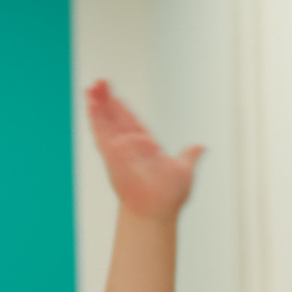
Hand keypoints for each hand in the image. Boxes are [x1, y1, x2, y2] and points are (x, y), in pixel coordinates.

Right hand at [87, 80, 200, 218]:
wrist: (157, 209)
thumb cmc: (169, 195)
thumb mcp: (184, 169)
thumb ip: (188, 156)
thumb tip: (200, 147)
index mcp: (146, 146)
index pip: (131, 122)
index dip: (122, 109)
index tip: (115, 96)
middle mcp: (130, 146)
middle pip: (115, 117)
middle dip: (107, 99)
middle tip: (99, 82)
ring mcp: (119, 148)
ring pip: (106, 121)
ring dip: (99, 103)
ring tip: (91, 86)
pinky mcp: (111, 152)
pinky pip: (102, 132)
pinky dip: (96, 117)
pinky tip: (91, 103)